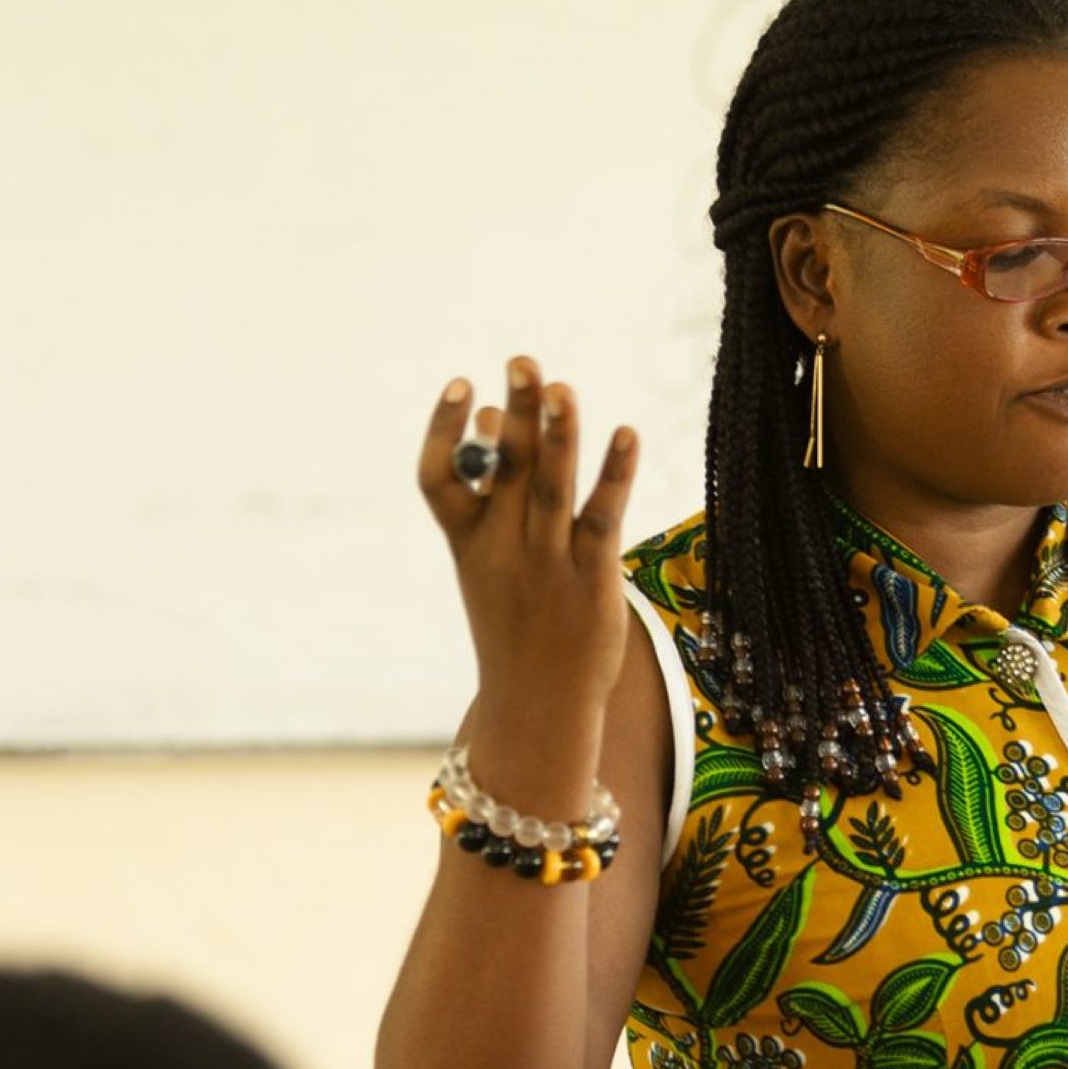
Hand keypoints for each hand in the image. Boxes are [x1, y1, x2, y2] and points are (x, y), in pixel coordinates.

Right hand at [417, 357, 640, 729]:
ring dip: (557, 435)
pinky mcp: (593, 579)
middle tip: (523, 360)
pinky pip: (603, 516)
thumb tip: (494, 416)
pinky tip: (627, 433)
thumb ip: (491, 490)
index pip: (439, 480)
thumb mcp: (488, 562)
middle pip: (504, 470)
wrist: (538, 708)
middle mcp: (503, 549)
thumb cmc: (515, 626)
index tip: (461, 385)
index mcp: (468, 545)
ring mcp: (547, 564)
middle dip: (514, 412)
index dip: (444, 432)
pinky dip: (614, 473)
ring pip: (551, 487)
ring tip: (562, 388)